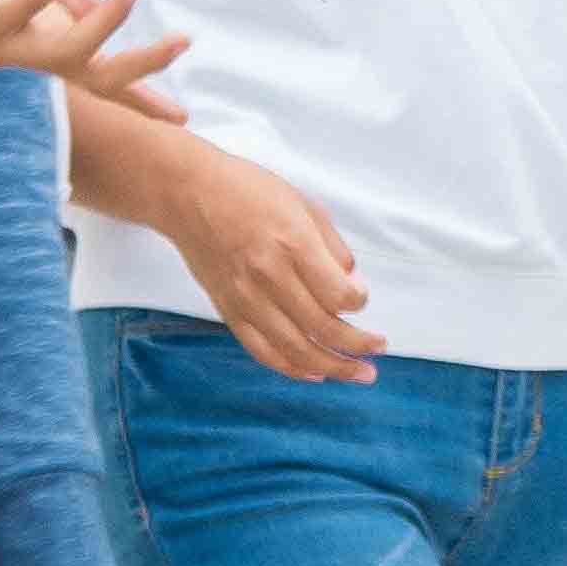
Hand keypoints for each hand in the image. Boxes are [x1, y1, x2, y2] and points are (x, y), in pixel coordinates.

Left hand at [0, 0, 192, 113]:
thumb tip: (104, 8)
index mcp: (38, 46)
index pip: (98, 79)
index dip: (140, 98)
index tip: (182, 119)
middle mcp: (22, 54)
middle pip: (96, 76)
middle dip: (142, 67)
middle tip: (183, 41)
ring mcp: (2, 41)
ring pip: (72, 48)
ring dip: (110, 17)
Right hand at [157, 137, 385, 381]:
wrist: (188, 194)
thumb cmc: (246, 191)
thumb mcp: (302, 204)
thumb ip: (332, 246)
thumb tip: (351, 283)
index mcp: (293, 244)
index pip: (339, 294)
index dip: (360, 302)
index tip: (362, 298)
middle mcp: (270, 276)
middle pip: (324, 328)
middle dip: (358, 345)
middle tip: (378, 350)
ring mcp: (246, 298)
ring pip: (296, 349)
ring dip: (333, 367)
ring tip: (359, 374)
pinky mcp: (228, 310)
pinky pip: (263, 350)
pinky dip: (292, 367)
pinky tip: (315, 373)